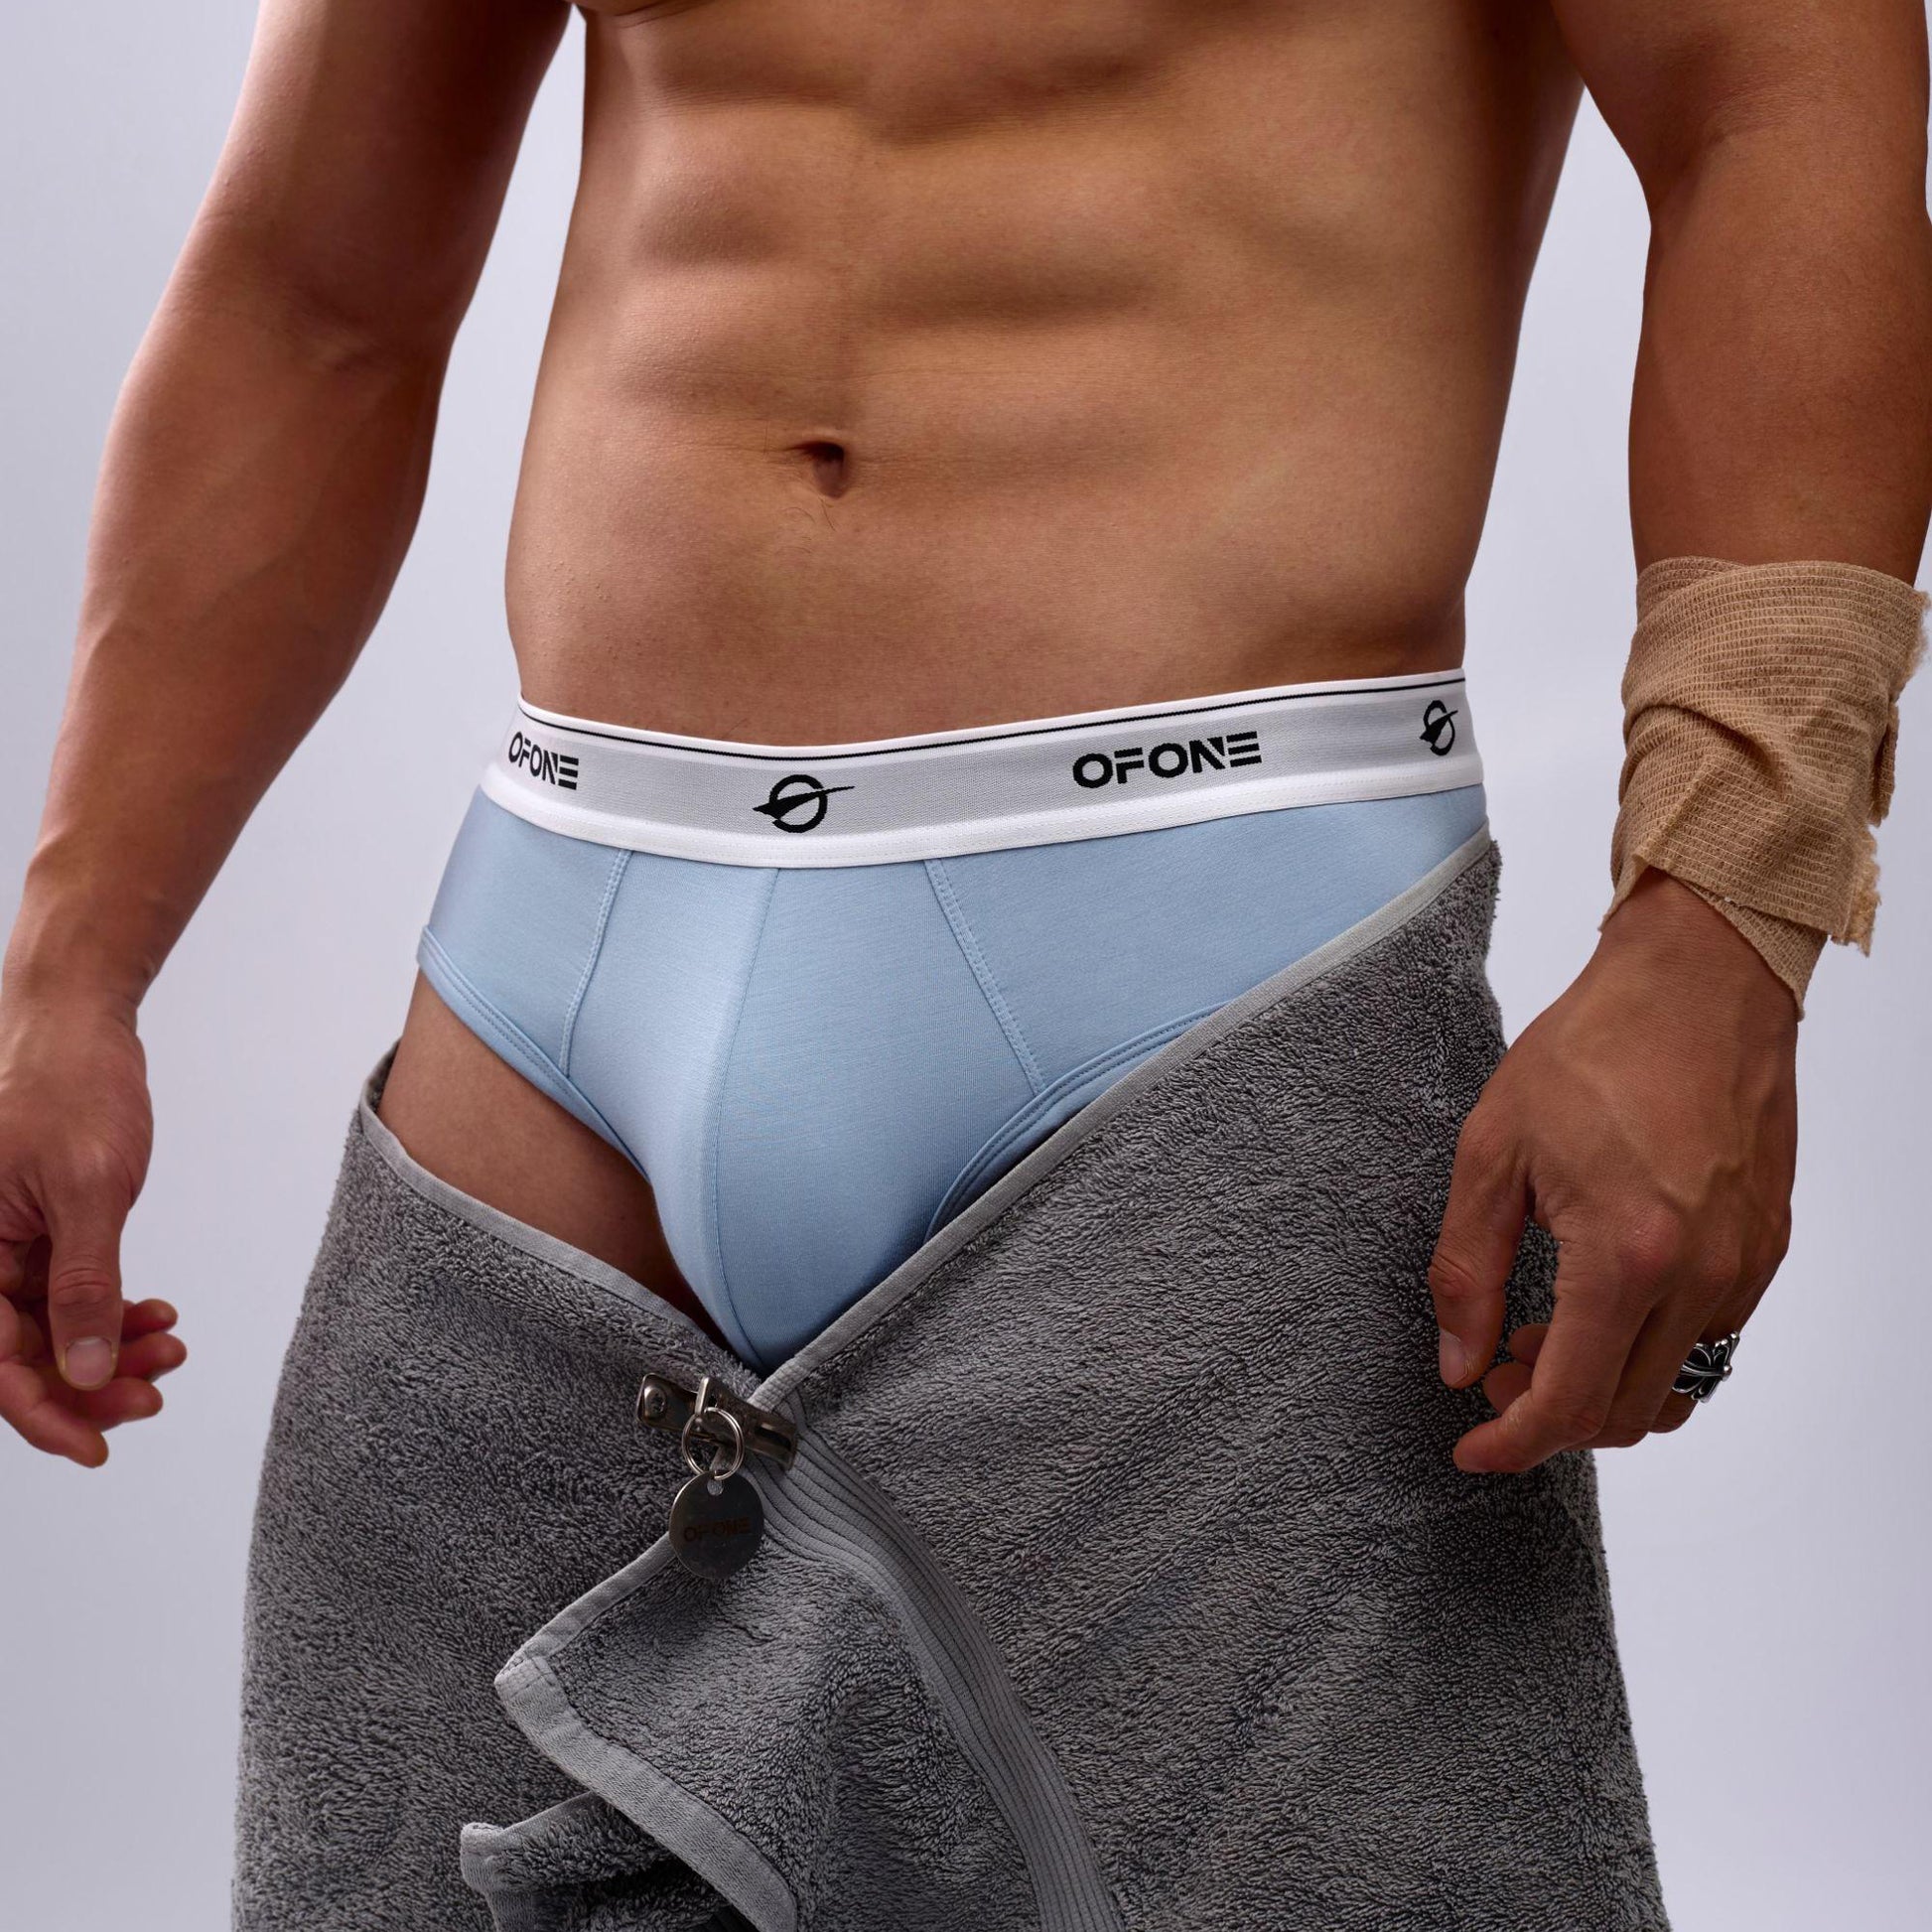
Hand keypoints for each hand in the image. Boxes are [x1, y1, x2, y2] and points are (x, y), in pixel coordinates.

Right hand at [0, 990, 183, 1466]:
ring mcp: (0, 1247)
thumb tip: (83, 1373)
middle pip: (19, 1355)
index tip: (97, 1446)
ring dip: (108, 1350)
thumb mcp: (87, 1189)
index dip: (42, 1413)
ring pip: (49, 1330)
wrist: (78, 1025)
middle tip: (155, 1393)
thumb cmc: (71, 1086)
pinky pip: (65, 1295)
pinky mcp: (34, 1234)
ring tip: (170, 1350)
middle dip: (88, 1384)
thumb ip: (83, 1283)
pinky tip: (158, 1318)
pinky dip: (111, 1311)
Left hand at [1429, 871, 1797, 1471]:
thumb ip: (1467, 1270)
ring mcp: (1744, 1267)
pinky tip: (1599, 1297)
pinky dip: (1648, 1349)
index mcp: (1626, 1256)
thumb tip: (1458, 1362)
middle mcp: (1701, 1277)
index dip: (1512, 1444)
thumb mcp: (1492, 1152)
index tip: (1471, 1450)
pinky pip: (1709, 1341)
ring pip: (1674, 1388)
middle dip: (1548, 1414)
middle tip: (1494, 1367)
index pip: (1569, 1402)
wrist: (1699, 983)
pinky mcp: (1764, 1248)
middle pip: (1624, 1413)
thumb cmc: (1595, 1048)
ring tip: (1541, 1331)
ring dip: (1602, 1387)